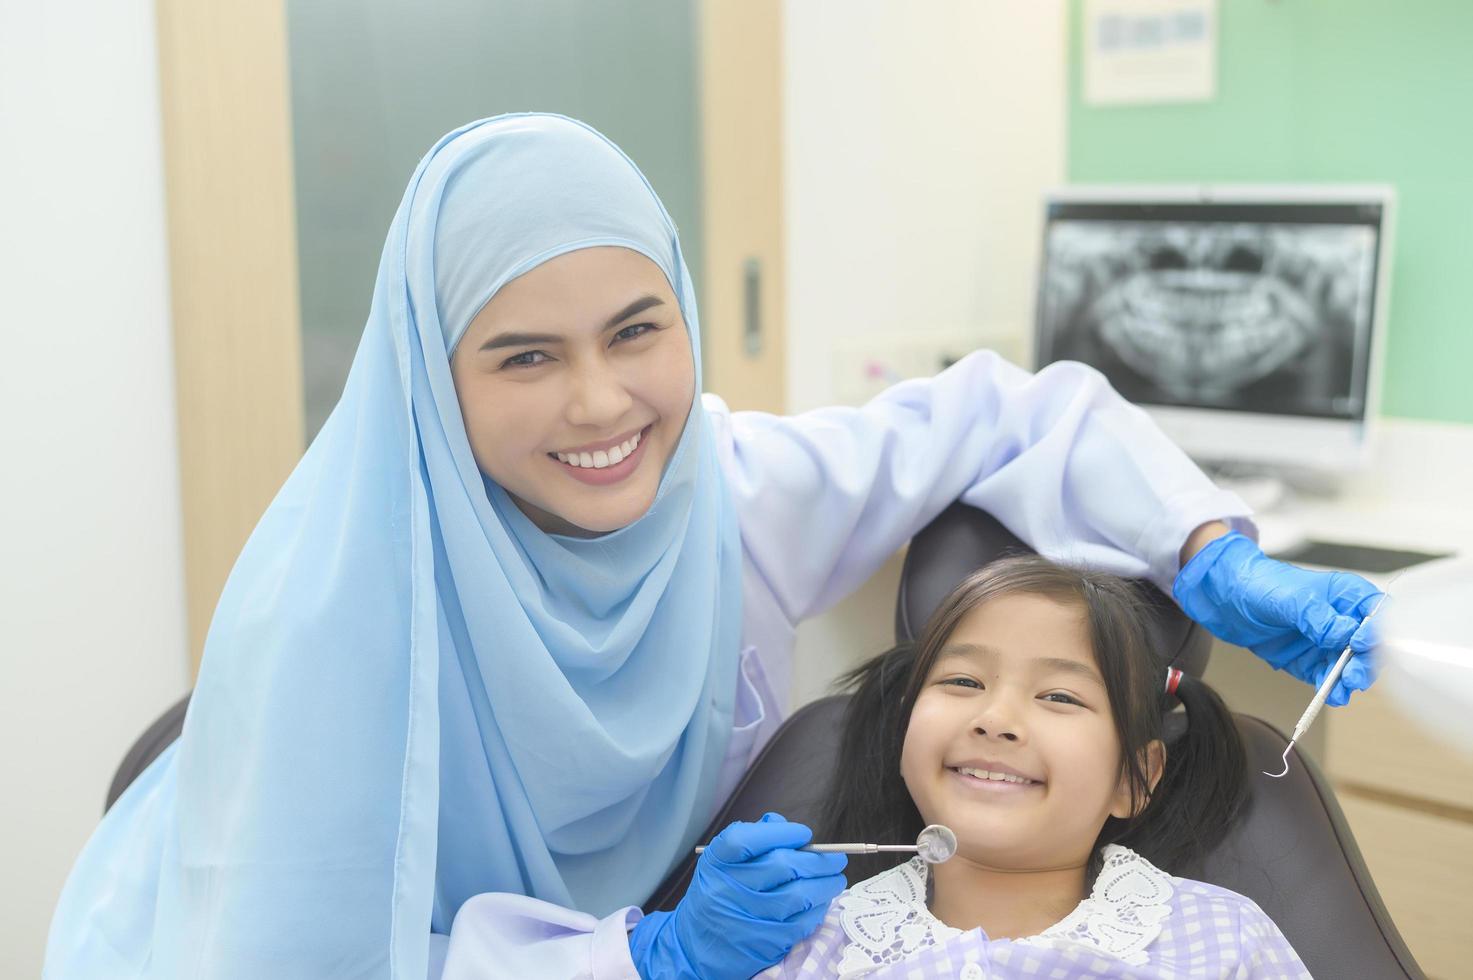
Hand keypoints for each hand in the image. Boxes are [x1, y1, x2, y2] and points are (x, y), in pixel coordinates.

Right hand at [627, 812, 846, 979]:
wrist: (694, 947)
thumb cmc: (718, 894)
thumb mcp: (722, 862)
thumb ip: (754, 838)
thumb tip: (789, 829)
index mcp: (716, 862)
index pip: (748, 839)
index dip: (782, 834)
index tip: (804, 834)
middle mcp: (728, 889)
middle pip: (781, 865)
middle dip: (818, 860)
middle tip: (836, 858)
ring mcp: (747, 918)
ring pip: (798, 895)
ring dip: (826, 884)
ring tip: (836, 878)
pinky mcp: (765, 943)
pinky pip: (801, 922)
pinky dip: (818, 909)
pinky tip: (822, 901)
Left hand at [1173, 532, 1382, 705]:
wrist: (1225, 596)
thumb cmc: (1260, 583)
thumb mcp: (1291, 597)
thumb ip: (1319, 617)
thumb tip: (1346, 635)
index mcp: (1345, 595)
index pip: (1377, 615)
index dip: (1377, 631)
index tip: (1363, 644)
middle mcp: (1341, 620)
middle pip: (1368, 646)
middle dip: (1365, 663)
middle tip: (1354, 676)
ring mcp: (1325, 642)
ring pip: (1350, 666)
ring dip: (1349, 680)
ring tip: (1342, 690)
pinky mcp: (1309, 659)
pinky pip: (1326, 677)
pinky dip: (1330, 687)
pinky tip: (1332, 695)